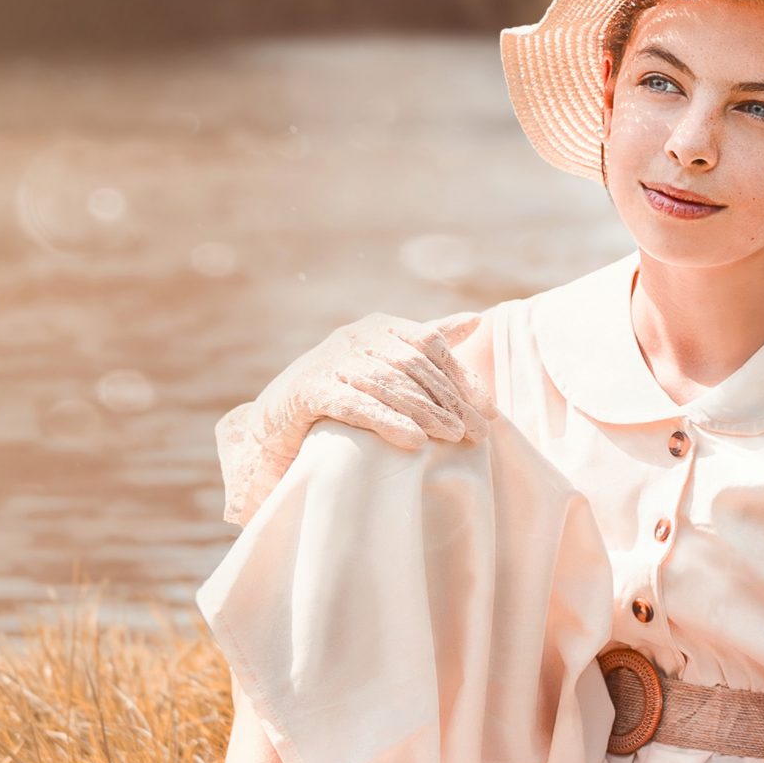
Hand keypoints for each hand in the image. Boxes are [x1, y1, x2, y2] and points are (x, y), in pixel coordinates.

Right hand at [215, 308, 494, 528]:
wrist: (274, 421)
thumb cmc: (339, 391)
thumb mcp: (384, 362)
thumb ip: (426, 340)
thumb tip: (476, 320)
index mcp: (376, 326)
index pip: (429, 343)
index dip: (461, 376)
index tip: (488, 410)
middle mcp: (353, 337)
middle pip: (412, 365)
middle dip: (449, 400)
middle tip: (478, 433)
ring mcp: (329, 361)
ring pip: (388, 385)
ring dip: (426, 412)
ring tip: (454, 437)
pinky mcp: (309, 391)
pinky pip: (355, 404)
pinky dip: (387, 421)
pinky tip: (414, 441)